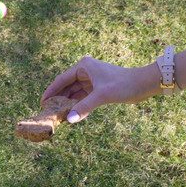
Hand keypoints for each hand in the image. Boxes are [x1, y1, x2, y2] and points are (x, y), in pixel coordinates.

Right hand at [41, 56, 159, 122]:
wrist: (143, 84)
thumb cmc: (124, 84)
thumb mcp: (102, 96)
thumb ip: (84, 107)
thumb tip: (68, 120)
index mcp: (83, 66)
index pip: (62, 80)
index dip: (51, 91)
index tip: (42, 103)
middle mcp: (86, 71)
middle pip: (67, 87)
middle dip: (59, 99)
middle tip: (48, 112)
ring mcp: (92, 80)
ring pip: (75, 93)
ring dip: (69, 104)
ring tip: (58, 116)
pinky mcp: (99, 88)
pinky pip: (84, 98)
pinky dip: (79, 106)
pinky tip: (73, 116)